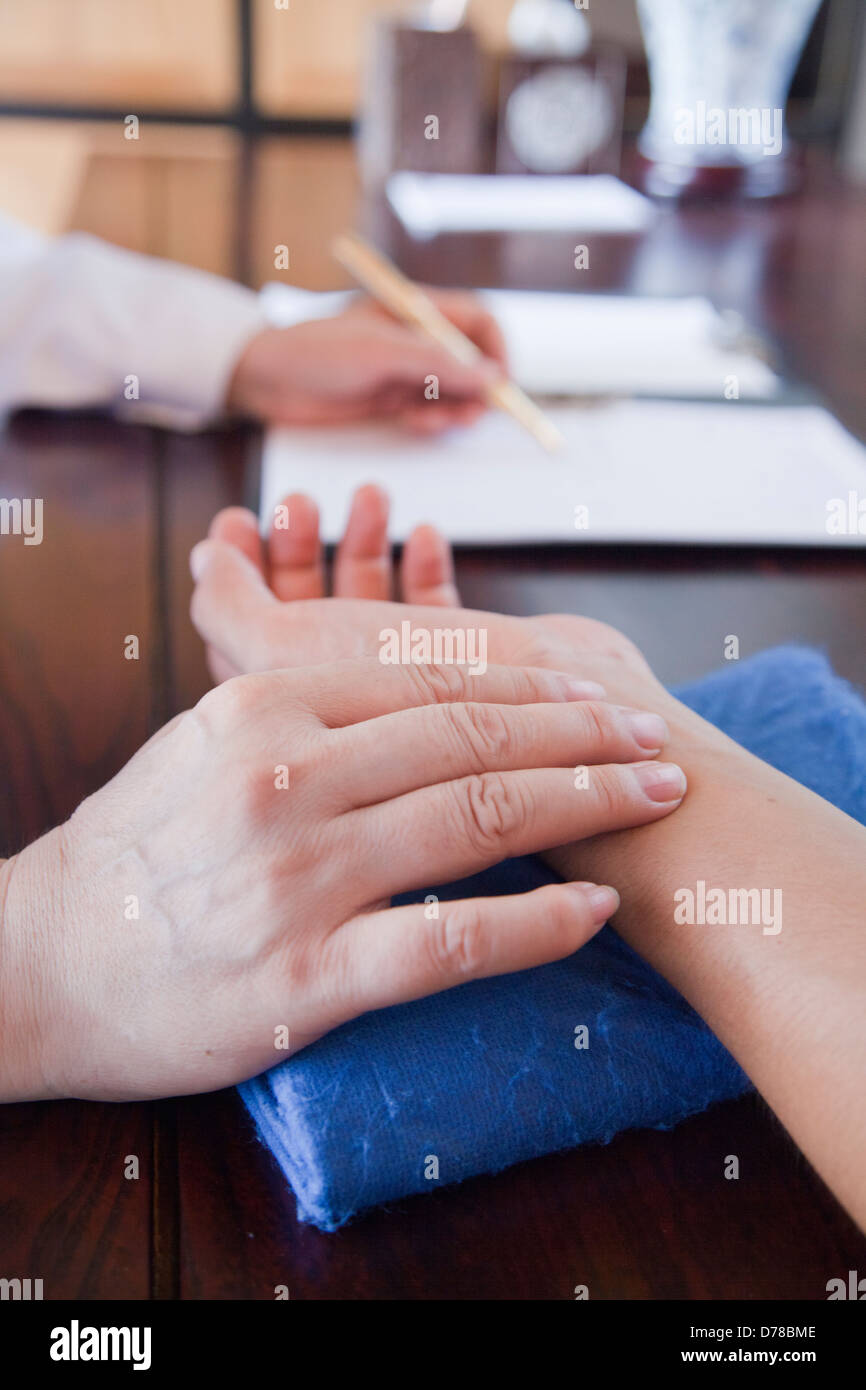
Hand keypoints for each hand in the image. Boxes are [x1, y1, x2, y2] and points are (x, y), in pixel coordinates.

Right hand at [0, 659, 685, 1101]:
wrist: (36, 965)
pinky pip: (452, 942)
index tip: (592, 693)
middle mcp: (288, 777)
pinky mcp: (307, 976)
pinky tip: (596, 909)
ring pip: (479, 817)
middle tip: (653, 738)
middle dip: (584, 732)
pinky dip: (538, 923)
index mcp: (264, 707)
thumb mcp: (203, 740)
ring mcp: (300, 876)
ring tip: (654, 798)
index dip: (529, 684)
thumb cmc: (131, 854)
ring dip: (587, 803)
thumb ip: (304, 708)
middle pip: (474, 737)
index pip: (430, 679)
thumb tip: (418, 694)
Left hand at [192, 486, 664, 714]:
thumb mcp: (292, 650)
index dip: (241, 572)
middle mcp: (356, 705)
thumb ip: (234, 613)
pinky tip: (427, 534)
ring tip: (369, 496)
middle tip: (298, 503)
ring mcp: (418, 689)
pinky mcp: (477, 672)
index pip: (250, 643)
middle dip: (300, 551)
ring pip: (371, 610)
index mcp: (309, 717)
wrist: (576, 732)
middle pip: (308, 618)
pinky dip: (424, 570)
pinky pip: (435, 615)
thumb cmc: (424, 698)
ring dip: (363, 547)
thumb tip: (199, 564)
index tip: (236, 521)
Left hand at [225, 291, 507, 431]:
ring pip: (454, 392)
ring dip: (457, 410)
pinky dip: (434, 422)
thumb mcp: (381, 354)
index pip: (478, 322)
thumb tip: (493, 378)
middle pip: (472, 361)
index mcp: (416, 310)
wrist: (264, 379)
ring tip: (439, 423)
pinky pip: (429, 412)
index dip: (497, 351)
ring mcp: (404, 371)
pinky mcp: (390, 400)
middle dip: (479, 389)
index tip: (499, 383)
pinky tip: (418, 425)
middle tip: (471, 414)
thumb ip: (438, 365)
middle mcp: (416, 339)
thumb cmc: (316, 352)